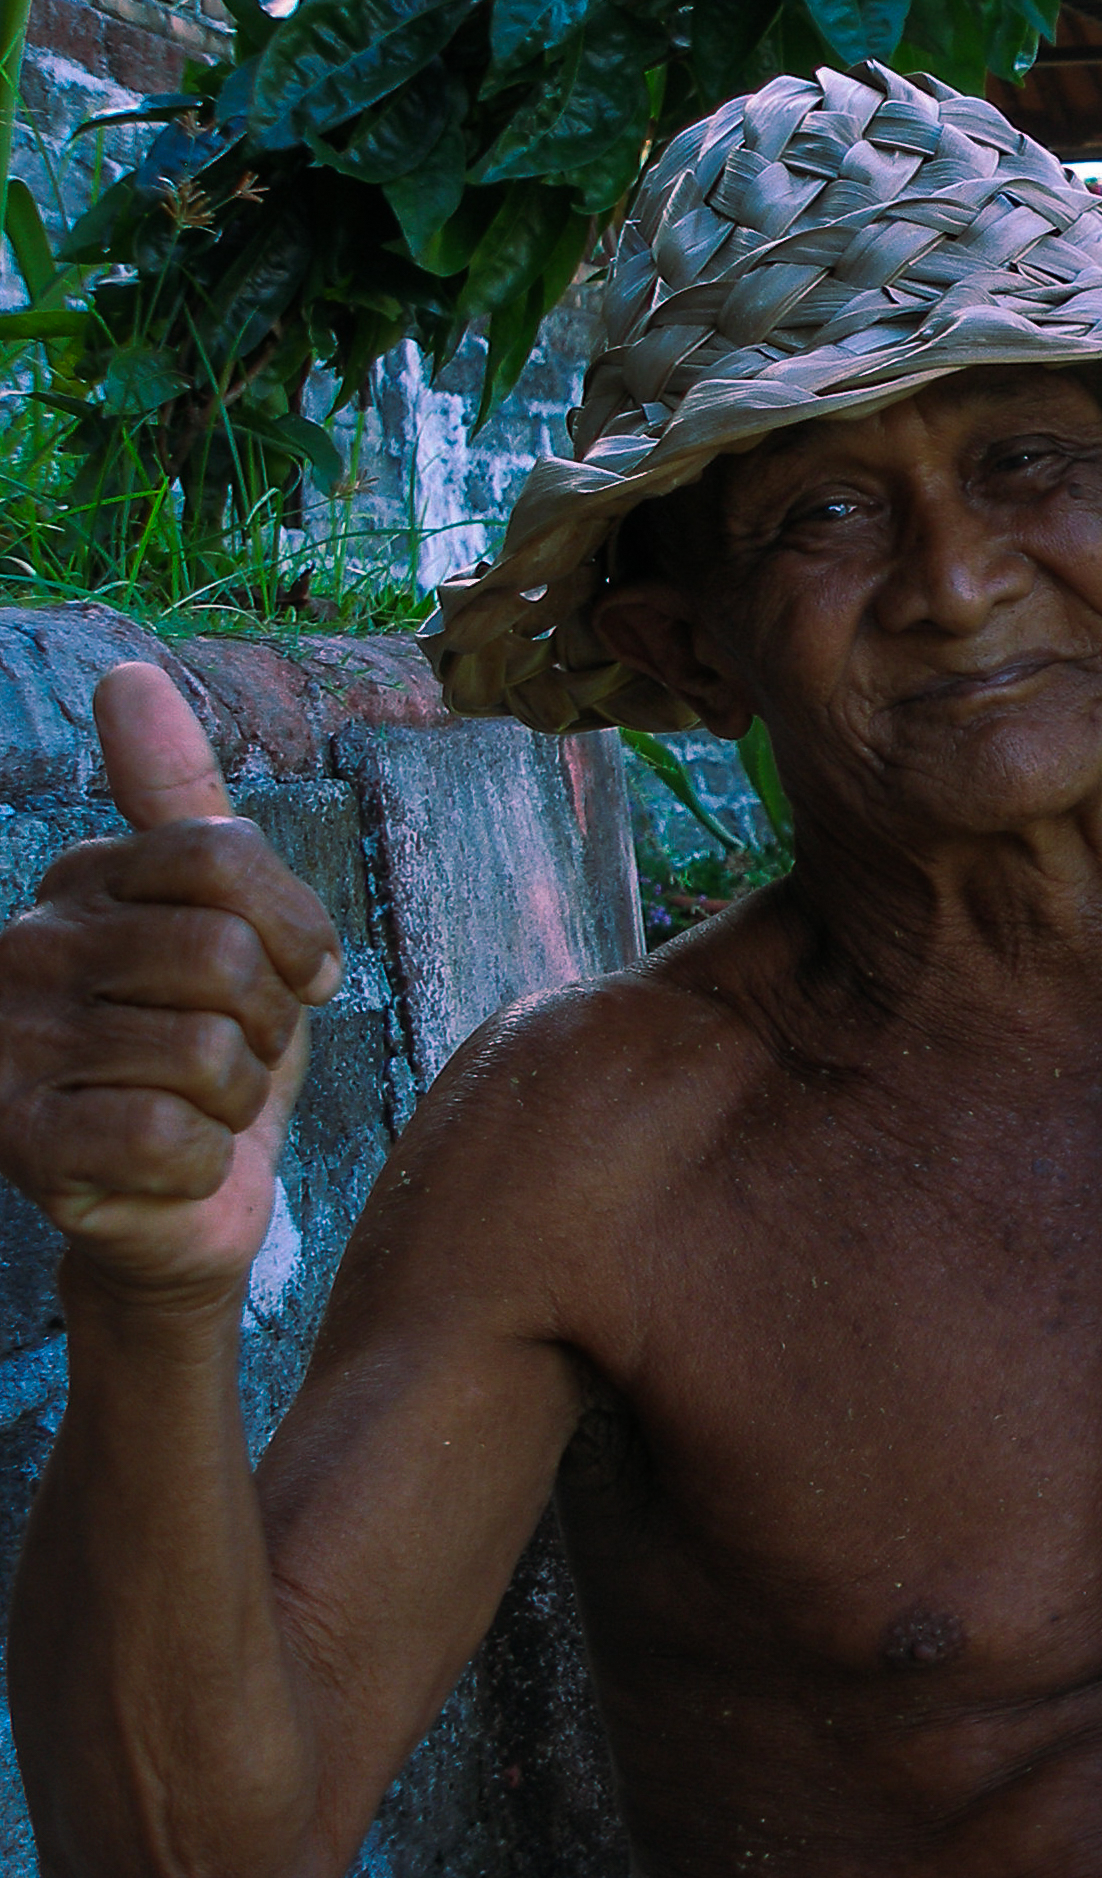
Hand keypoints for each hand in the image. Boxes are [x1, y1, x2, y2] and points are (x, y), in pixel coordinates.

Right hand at [0, 664, 342, 1306]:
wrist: (177, 1203)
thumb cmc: (213, 1052)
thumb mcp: (226, 922)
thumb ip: (184, 805)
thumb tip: (128, 674)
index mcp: (83, 880)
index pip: (224, 856)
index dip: (294, 931)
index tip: (296, 976)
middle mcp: (26, 947)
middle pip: (224, 958)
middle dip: (270, 1024)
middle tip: (240, 1055)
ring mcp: (9, 1045)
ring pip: (208, 1051)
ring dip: (239, 1096)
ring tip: (203, 1104)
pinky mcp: (19, 1143)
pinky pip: (171, 1134)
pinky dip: (204, 1157)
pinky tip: (172, 1159)